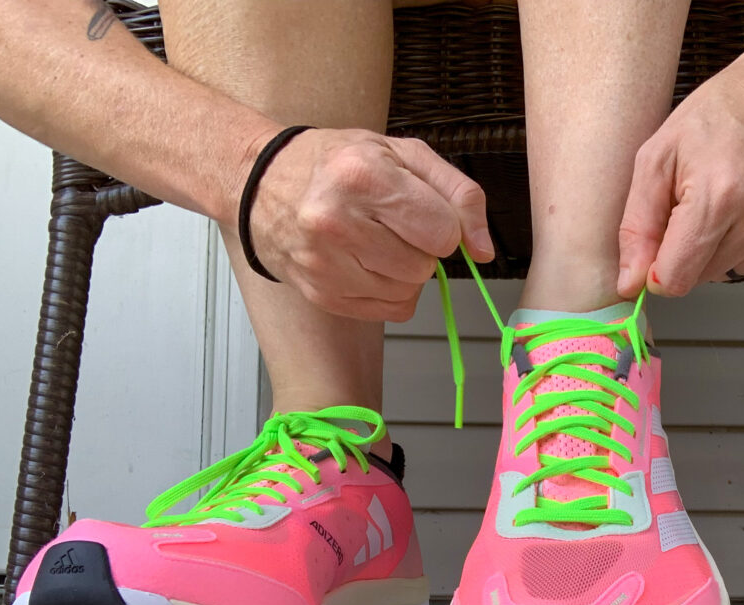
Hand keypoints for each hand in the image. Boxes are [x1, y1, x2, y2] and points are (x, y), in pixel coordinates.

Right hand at [246, 128, 493, 320]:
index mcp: (363, 176)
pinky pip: (390, 311)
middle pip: (424, 266)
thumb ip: (457, 195)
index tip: (422, 213)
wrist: (260, 185)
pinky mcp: (321, 294)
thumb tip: (483, 249)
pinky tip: (366, 264)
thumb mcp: (402, 154)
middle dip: (421, 248)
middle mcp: (337, 221)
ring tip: (375, 242)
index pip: (442, 232)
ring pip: (408, 292)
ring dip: (405, 272)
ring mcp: (324, 263)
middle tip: (392, 225)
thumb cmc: (336, 163)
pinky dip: (389, 292)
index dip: (443, 226)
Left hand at [617, 30, 743, 298]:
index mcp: (717, 197)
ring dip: (716, 247)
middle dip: (687, 251)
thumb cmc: (717, 116)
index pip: (675, 280)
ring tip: (725, 200)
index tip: (659, 246)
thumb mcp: (656, 158)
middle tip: (696, 204)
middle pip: (699, 278)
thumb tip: (629, 284)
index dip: (657, 271)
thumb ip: (637, 228)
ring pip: (726, 273)